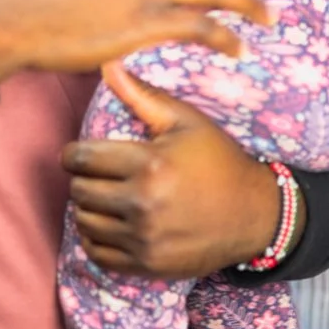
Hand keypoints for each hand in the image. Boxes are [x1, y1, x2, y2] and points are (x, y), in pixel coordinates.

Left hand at [63, 62, 302, 279]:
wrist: (254, 213)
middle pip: (79, 190)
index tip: (80, 153)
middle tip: (98, 174)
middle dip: (82, 179)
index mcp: (148, 164)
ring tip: (104, 196)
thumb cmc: (219, 160)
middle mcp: (142, 204)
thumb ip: (143, 95)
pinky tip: (109, 223)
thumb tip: (108, 64)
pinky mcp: (147, 265)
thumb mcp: (187, 121)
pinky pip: (97, 254)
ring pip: (85, 222)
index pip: (81, 158)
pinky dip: (95, 239)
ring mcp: (144, 239)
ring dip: (88, 208)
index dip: (74, 153)